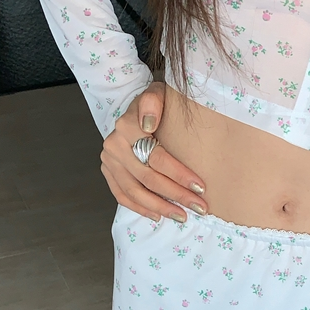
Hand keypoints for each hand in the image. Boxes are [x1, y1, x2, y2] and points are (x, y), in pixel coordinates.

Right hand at [99, 81, 207, 221]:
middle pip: (149, 178)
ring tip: (182, 216)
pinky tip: (159, 216)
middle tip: (199, 208)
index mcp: (127, 126)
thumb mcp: (158, 94)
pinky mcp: (108, 172)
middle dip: (176, 196)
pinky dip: (141, 208)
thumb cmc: (155, 106)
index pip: (157, 158)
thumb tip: (149, 123)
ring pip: (136, 192)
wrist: (135, 110)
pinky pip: (123, 196)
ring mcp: (109, 161)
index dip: (180, 175)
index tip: (200, 188)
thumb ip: (153, 102)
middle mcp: (115, 145)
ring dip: (160, 207)